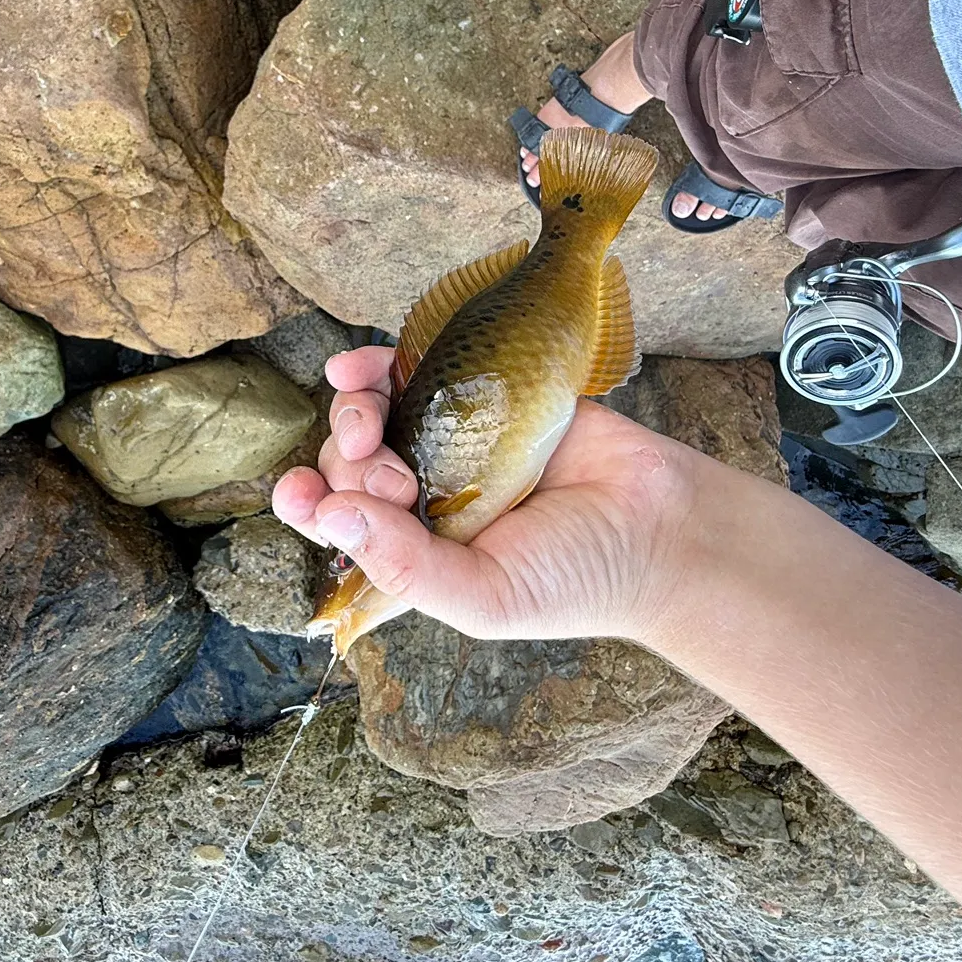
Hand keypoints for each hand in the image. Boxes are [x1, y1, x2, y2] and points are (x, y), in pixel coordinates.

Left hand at [271, 347, 694, 643]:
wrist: (663, 526)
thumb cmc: (577, 579)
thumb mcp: (486, 597)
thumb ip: (408, 567)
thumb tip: (330, 518)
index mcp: (414, 554)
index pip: (339, 530)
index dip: (308, 506)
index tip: (297, 491)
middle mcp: (424, 499)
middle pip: (349, 467)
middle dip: (348, 463)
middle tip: (395, 476)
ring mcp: (450, 443)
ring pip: (373, 416)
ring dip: (351, 409)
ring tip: (369, 417)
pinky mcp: (483, 395)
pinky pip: (416, 373)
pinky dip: (378, 366)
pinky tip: (362, 364)